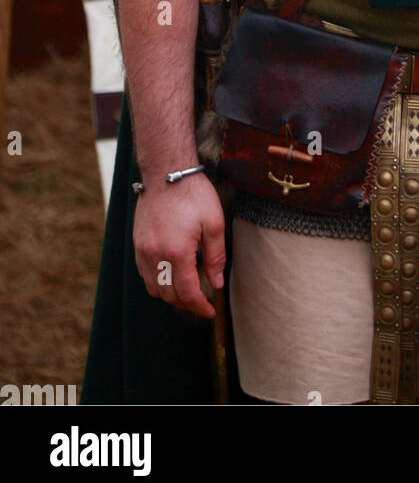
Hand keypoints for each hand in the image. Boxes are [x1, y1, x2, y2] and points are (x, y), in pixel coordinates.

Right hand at [132, 172, 225, 317]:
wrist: (166, 171)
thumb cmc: (193, 194)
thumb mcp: (213, 223)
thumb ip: (216, 256)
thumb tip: (216, 283)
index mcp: (177, 252)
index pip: (187, 292)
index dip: (199, 306)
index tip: (210, 311)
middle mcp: (155, 255)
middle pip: (168, 295)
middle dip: (187, 304)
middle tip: (202, 304)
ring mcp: (142, 250)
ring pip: (153, 288)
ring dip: (171, 296)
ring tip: (188, 292)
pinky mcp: (136, 244)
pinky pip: (144, 275)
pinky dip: (157, 283)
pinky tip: (171, 276)